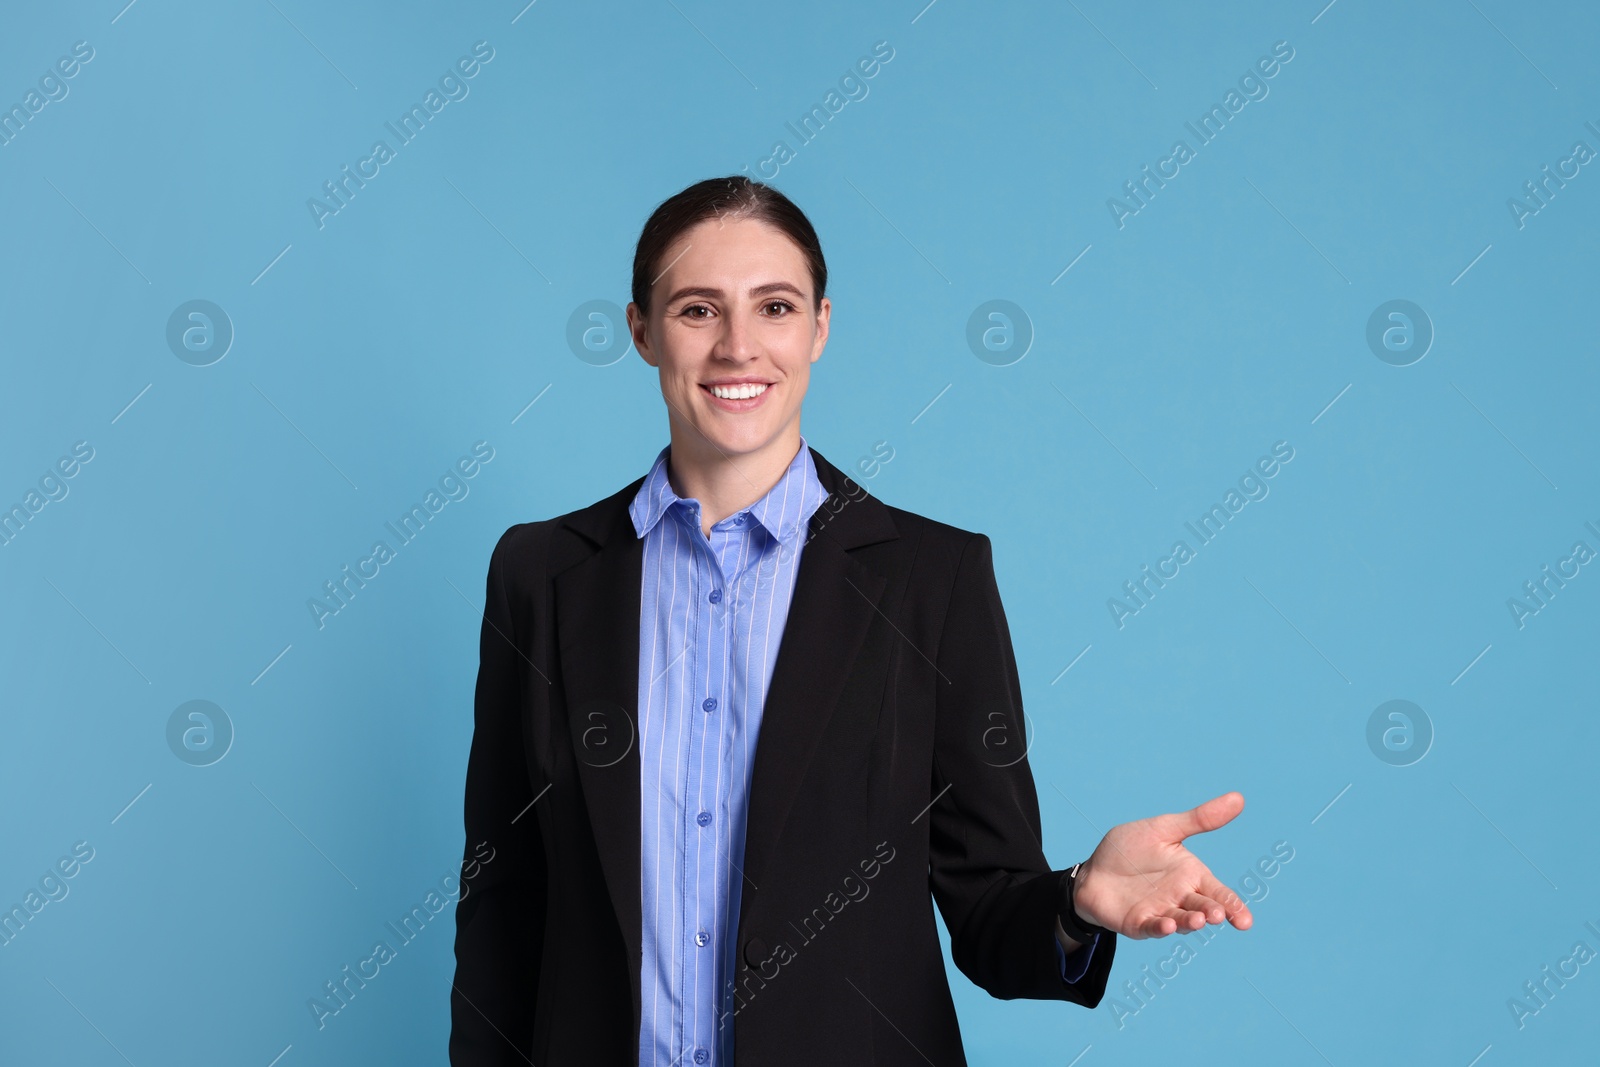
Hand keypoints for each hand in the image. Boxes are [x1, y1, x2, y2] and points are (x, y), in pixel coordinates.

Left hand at [1071, 791, 1253, 939]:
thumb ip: (1199, 819)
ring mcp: (1160, 912)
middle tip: (1218, 914)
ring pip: (1180, 920)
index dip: (1234, 906)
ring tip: (1197, 920)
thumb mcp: (1164, 829)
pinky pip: (1152, 927)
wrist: (1093, 869)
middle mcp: (1180, 897)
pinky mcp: (1138, 922)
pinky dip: (1161, 928)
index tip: (1245, 920)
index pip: (1219, 893)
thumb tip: (1238, 798)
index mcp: (1191, 876)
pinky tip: (1168, 925)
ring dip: (1189, 922)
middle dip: (1211, 912)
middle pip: (1202, 907)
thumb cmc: (1131, 850)